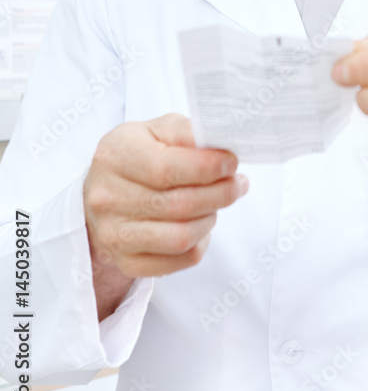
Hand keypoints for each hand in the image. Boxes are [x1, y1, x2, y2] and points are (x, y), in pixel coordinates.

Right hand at [84, 113, 248, 279]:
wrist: (107, 189)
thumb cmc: (141, 153)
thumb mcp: (159, 129)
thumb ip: (187, 133)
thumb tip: (219, 147)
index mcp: (115, 156)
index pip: (166, 168)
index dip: (206, 168)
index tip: (232, 163)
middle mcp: (107, 198)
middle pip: (179, 205)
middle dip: (220, 194)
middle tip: (238, 183)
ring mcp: (114, 234)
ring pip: (182, 237)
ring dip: (211, 218)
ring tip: (218, 201)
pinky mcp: (127, 261)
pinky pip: (180, 260)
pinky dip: (201, 242)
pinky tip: (202, 223)